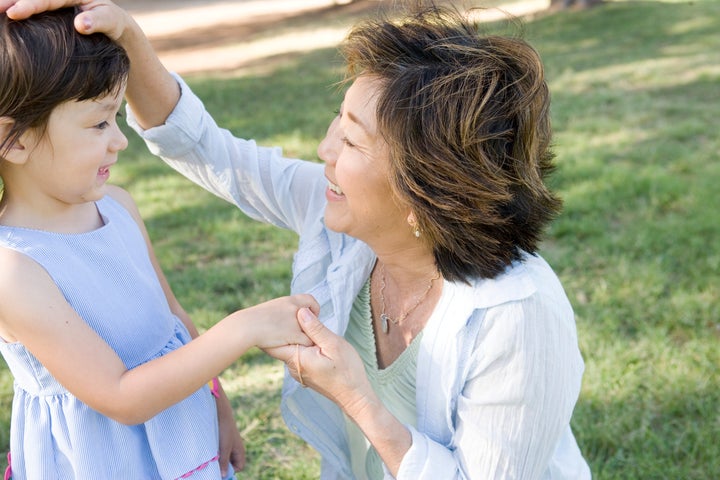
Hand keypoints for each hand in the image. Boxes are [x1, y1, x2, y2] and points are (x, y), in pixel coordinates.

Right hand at [1, 0, 132, 40]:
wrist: (113, 25)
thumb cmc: (112, 23)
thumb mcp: (110, 21)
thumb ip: (98, 21)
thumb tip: (80, 24)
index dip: (29, 4)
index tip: (14, 13)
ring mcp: (52, 0)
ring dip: (10, 1)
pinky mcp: (48, 8)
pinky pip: (32, 5)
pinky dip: (16, 7)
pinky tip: (3, 17)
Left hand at [214, 382, 245, 475]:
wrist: (220, 412)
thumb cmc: (225, 429)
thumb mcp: (224, 447)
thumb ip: (224, 462)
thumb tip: (224, 475)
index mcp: (239, 451)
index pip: (239, 467)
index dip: (232, 471)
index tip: (221, 470)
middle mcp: (234, 449)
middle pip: (230, 464)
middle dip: (223, 466)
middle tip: (213, 465)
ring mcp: (227, 445)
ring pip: (223, 458)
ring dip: (217, 459)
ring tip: (210, 457)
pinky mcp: (220, 441)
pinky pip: (218, 452)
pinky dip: (214, 453)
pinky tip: (208, 450)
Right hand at [240, 294, 317, 349]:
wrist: (246, 325)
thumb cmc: (253, 320)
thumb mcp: (271, 309)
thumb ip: (283, 311)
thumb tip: (285, 316)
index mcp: (289, 300)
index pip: (310, 300)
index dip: (313, 310)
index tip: (308, 318)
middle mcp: (295, 308)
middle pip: (314, 317)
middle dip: (312, 326)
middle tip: (305, 333)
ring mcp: (295, 321)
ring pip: (312, 331)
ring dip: (308, 338)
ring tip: (299, 343)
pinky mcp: (294, 334)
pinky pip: (307, 342)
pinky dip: (304, 346)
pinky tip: (296, 349)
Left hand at [264, 308, 374, 416]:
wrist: (355, 395)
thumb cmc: (347, 371)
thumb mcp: (334, 345)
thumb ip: (316, 329)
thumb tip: (301, 311)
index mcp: (297, 358)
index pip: (272, 343)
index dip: (273, 327)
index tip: (280, 314)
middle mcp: (293, 366)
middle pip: (281, 343)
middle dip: (286, 328)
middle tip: (296, 312)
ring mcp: (298, 371)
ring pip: (291, 348)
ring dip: (296, 335)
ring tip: (306, 322)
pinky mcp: (305, 372)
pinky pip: (298, 354)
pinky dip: (303, 344)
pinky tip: (312, 337)